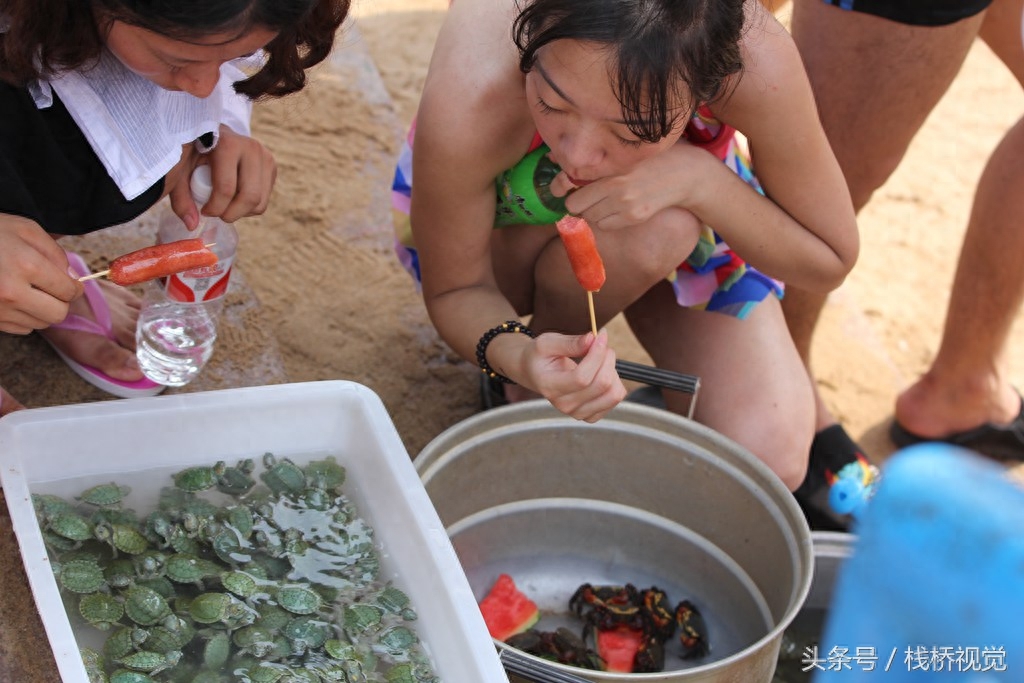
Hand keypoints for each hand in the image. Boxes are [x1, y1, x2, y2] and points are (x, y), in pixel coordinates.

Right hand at [0, 214, 81, 333]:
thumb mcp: (25, 229)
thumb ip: (55, 253)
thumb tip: (72, 278)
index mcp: (26, 266)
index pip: (68, 291)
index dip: (74, 288)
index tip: (71, 283)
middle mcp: (11, 292)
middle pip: (57, 314)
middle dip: (60, 302)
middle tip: (53, 289)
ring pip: (40, 324)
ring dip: (41, 310)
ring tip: (28, 290)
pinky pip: (20, 328)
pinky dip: (23, 316)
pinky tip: (13, 298)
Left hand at [168, 125, 276, 227]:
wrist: (217, 132)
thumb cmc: (195, 151)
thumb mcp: (182, 169)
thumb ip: (182, 197)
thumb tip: (192, 225)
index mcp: (228, 145)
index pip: (227, 187)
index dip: (215, 207)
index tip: (204, 211)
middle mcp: (252, 149)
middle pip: (250, 197)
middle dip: (231, 214)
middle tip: (218, 214)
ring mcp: (266, 158)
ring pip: (260, 202)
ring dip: (241, 213)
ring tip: (226, 205)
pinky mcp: (272, 167)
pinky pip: (264, 200)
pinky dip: (250, 208)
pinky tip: (236, 199)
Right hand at [525, 330, 626, 422]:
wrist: (534, 373)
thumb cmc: (540, 356)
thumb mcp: (547, 343)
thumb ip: (569, 342)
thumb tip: (592, 339)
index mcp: (550, 387)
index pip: (582, 378)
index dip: (597, 355)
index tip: (600, 336)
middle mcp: (565, 405)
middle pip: (602, 384)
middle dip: (607, 358)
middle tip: (600, 343)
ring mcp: (578, 413)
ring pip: (613, 393)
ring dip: (613, 370)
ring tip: (601, 359)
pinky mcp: (590, 415)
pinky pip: (615, 399)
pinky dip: (615, 382)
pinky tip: (601, 372)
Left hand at [560, 144, 704, 230]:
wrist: (686, 174)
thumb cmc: (653, 157)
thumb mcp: (623, 151)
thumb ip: (591, 157)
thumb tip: (552, 160)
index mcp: (612, 165)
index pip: (572, 180)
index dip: (560, 186)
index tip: (557, 188)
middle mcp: (617, 187)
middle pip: (576, 205)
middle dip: (577, 201)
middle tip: (584, 195)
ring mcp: (626, 205)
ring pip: (590, 217)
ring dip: (591, 211)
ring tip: (604, 200)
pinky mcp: (634, 218)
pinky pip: (605, 225)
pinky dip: (605, 219)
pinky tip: (616, 208)